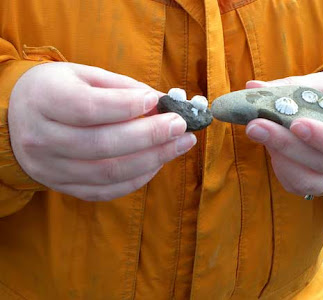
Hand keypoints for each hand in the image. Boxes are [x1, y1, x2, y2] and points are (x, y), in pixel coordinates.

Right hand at [8, 62, 195, 200]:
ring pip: (108, 172)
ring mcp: (51, 169)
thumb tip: (165, 102)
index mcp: (44, 100)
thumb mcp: (84, 76)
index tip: (157, 101)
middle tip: (181, 126)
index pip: (87, 108)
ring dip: (152, 160)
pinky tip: (158, 163)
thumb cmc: (58, 90)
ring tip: (180, 144)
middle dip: (150, 136)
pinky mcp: (64, 187)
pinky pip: (106, 190)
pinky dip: (138, 179)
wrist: (19, 119)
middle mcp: (42, 138)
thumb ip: (123, 88)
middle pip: (102, 144)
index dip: (126, 106)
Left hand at [245, 71, 322, 196]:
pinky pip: (298, 186)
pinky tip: (269, 148)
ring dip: (279, 159)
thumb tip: (252, 86)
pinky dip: (280, 169)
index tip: (295, 123)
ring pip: (309, 181)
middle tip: (256, 125)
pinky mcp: (319, 183)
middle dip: (285, 144)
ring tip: (259, 134)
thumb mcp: (321, 83)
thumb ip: (290, 87)